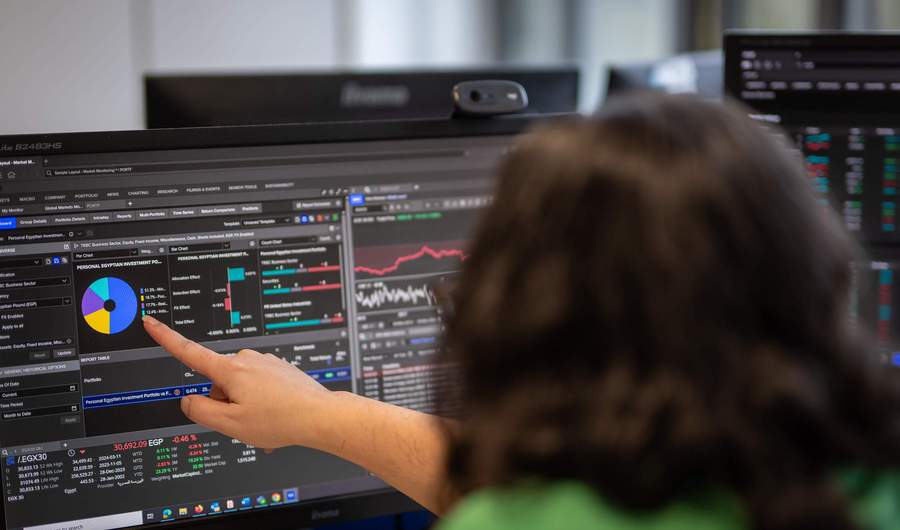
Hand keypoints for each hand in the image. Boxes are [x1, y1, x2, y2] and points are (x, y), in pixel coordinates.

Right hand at [142, 315, 334, 448]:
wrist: (320, 415)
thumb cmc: (280, 420)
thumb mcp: (231, 425)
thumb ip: (201, 411)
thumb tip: (188, 400)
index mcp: (231, 370)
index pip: (189, 352)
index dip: (166, 337)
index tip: (151, 321)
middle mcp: (247, 359)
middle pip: (218, 382)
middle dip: (225, 402)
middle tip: (247, 421)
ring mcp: (264, 362)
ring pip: (239, 386)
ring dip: (245, 404)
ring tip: (265, 420)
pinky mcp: (278, 368)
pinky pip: (258, 386)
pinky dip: (261, 402)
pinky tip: (276, 415)